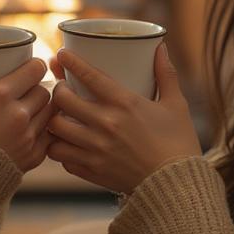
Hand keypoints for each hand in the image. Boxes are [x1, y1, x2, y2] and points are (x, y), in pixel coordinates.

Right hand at [0, 51, 51, 171]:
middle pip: (44, 91)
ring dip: (43, 108)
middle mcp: (19, 114)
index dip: (35, 65)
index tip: (30, 66)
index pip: (35, 69)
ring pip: (49, 114)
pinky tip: (34, 130)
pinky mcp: (32, 158)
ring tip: (32, 107)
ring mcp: (28, 137)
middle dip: (38, 87)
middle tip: (29, 88)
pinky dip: (43, 132)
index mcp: (0, 94)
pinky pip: (47, 137)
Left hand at [47, 43, 201, 192]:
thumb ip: (166, 74)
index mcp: (125, 104)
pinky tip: (66, 143)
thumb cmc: (179, 143)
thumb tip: (160, 47)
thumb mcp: (176, 105)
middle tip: (62, 89)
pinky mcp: (91, 171)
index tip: (61, 54)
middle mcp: (105, 125)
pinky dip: (60, 148)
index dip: (71, 61)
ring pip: (55, 129)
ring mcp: (95, 149)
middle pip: (63, 100)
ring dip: (54, 120)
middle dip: (58, 90)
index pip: (89, 75)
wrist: (177, 186)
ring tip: (59, 116)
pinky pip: (62, 156)